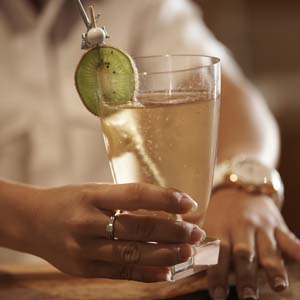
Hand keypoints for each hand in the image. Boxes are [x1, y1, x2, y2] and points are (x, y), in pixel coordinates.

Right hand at [25, 183, 204, 281]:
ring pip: (132, 254)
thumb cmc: (69, 201)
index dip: (164, 198)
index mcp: (91, 196)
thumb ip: (124, 199)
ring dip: (165, 254)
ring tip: (188, 251)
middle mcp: (86, 223)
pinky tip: (167, 272)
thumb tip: (164, 207)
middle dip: (172, 231)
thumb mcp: (94, 191)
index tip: (188, 202)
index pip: (134, 195)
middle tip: (196, 231)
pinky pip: (120, 273)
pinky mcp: (83, 270)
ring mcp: (83, 250)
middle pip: (137, 228)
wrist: (33, 221)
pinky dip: (146, 274)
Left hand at [203, 188, 299, 299]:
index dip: (218, 273)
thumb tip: (191, 268)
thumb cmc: (220, 214)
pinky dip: (298, 251)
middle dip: (246, 275)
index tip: (218, 294)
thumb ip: (204, 244)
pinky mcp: (278, 226)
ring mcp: (261, 226)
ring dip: (273, 268)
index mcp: (220, 227)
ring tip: (278, 286)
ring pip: (267, 248)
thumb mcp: (208, 223)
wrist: (240, 189)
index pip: (218, 251)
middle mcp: (241, 227)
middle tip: (247, 296)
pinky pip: (289, 239)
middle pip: (244, 253)